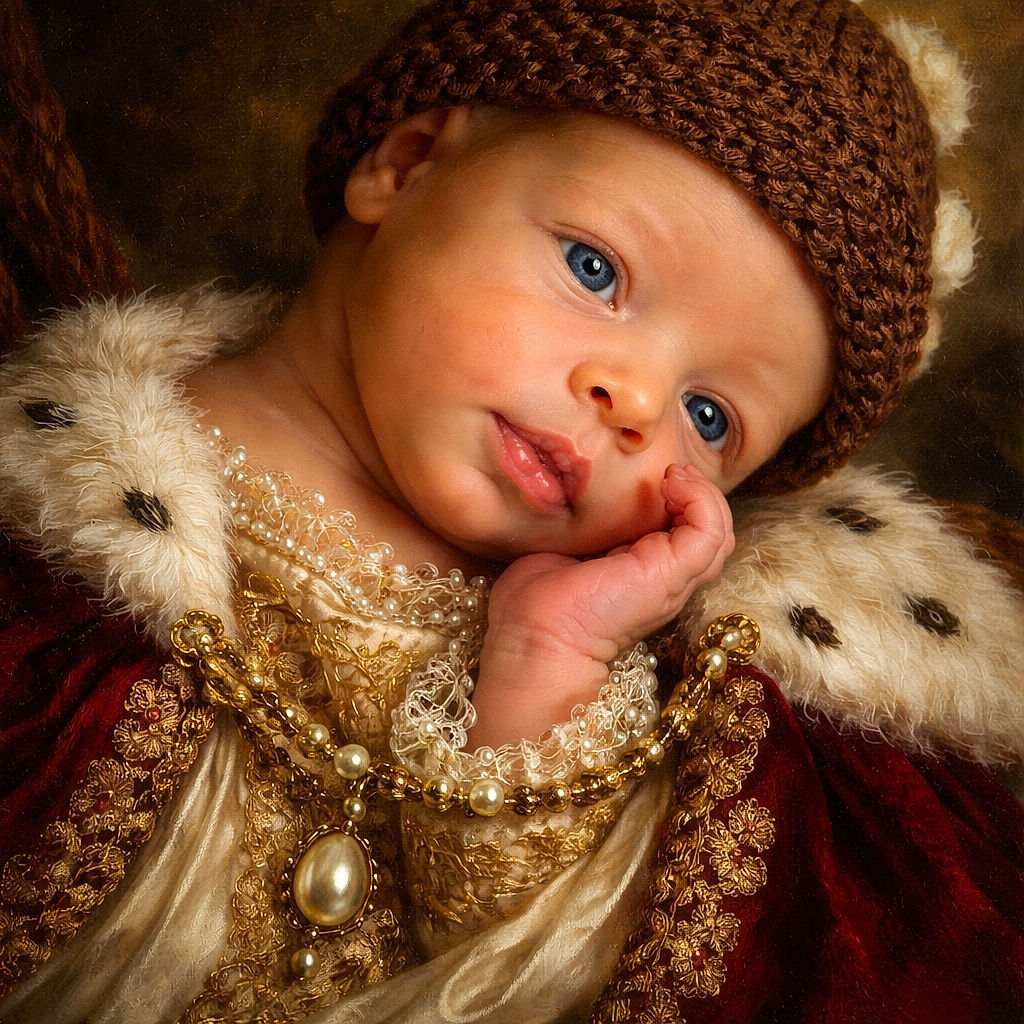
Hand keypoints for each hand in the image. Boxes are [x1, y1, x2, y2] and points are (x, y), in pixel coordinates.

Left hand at [469, 465, 732, 746]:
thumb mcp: (562, 551)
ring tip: (673, 475)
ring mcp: (672, 580)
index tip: (651, 476)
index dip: (676, 502)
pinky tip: (672, 483)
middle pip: (708, 534)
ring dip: (702, 493)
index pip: (681, 535)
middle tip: (668, 472)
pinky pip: (710, 532)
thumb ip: (583, 528)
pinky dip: (701, 499)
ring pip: (718, 533)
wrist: (535, 639)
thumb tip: (574, 497)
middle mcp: (663, 580)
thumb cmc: (535, 606)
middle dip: (696, 493)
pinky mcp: (671, 575)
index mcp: (639, 575)